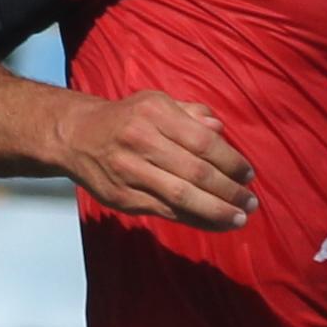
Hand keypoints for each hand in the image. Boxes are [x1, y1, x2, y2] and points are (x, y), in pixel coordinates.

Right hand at [58, 88, 255, 229]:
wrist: (76, 136)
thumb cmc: (127, 119)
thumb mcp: (157, 103)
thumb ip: (191, 115)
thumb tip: (220, 131)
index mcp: (155, 113)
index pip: (204, 142)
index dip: (231, 162)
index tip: (249, 175)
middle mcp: (141, 141)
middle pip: (196, 173)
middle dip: (229, 191)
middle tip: (250, 203)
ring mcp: (130, 172)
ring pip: (182, 197)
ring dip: (216, 211)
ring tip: (238, 218)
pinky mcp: (123, 197)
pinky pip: (166, 211)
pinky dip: (194, 219)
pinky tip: (213, 223)